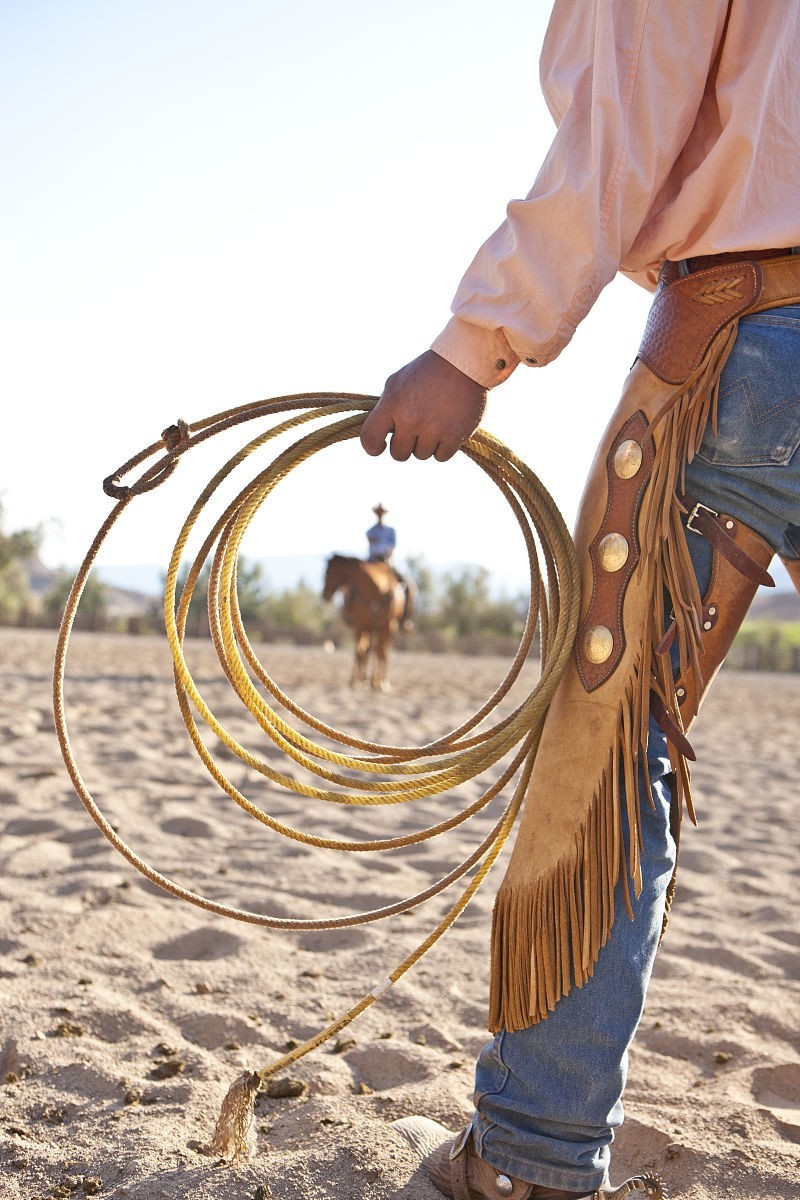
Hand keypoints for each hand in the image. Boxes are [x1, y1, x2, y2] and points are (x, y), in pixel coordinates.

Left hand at [360, 350, 486, 461]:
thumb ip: (386, 406)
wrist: (464, 363)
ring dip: (426, 444)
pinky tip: (446, 430)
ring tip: (434, 424)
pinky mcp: (455, 435)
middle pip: (399, 454)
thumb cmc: (427, 371)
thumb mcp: (397, 381)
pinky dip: (443, 447)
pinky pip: (441, 457)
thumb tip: (380, 430)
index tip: (380, 447)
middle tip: (415, 431)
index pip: (370, 438)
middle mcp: (410, 419)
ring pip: (421, 455)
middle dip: (405, 445)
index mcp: (392, 404)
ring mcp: (433, 429)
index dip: (372, 447)